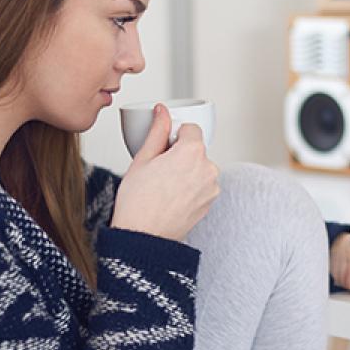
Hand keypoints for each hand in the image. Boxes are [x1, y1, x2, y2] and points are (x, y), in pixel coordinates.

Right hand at [111, 104, 219, 240]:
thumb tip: (162, 111)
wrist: (143, 237)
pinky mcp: (210, 203)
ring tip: (163, 187)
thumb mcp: (142, 158)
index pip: (190, 128)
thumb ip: (157, 130)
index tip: (162, 148)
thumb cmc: (138, 202)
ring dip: (186, 171)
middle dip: (180, 154)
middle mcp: (208, 169)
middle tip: (158, 171)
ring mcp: (211, 188)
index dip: (174, 136)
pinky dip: (190, 187)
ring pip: (199, 168)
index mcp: (192, 152)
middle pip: (196, 149)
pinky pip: (201, 185)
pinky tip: (171, 197)